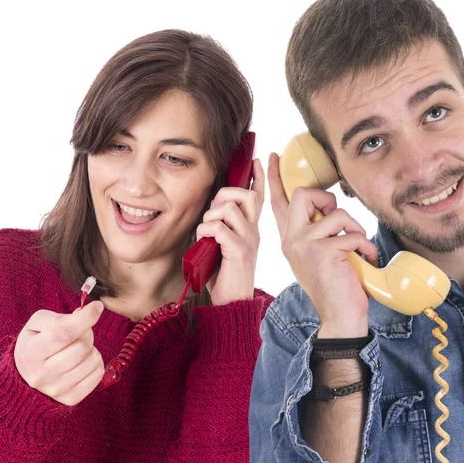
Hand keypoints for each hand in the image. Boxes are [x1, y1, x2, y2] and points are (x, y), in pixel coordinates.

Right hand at [14, 301, 104, 405]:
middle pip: (81, 347)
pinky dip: (96, 363)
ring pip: (92, 360)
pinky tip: (83, 361)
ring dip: (91, 349)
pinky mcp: (71, 398)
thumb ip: (60, 317)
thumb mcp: (38, 324)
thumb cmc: (36, 343)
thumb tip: (88, 312)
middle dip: (87, 333)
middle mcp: (41, 375)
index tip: (97, 307)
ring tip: (78, 349)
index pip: (63, 334)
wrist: (26, 376)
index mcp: (30, 352)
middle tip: (80, 332)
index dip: (85, 318)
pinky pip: (98, 374)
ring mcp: (56, 389)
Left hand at [196, 158, 264, 304]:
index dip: (259, 177)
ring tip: (207, 232)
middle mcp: (253, 231)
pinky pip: (218, 228)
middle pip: (246, 195)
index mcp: (250, 228)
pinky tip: (205, 244)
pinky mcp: (239, 250)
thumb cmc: (224, 275)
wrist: (231, 302)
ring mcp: (249, 240)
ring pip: (229, 208)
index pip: (259, 197)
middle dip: (225, 195)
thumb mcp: (222, 246)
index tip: (256, 160)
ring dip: (210, 216)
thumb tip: (210, 211)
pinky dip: (205, 231)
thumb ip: (220, 227)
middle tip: (213, 212)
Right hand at [268, 153, 377, 337]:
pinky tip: (366, 259)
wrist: (340, 317)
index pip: (278, 203)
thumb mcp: (320, 256)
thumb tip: (330, 211)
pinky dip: (366, 246)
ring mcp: (304, 245)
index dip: (276, 178)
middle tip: (340, 222)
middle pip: (303, 194)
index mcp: (289, 239)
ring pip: (336, 213)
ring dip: (356, 229)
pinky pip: (351, 234)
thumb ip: (318, 233)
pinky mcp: (322, 252)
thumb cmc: (335, 286)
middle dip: (328, 200)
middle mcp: (291, 240)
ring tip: (359, 248)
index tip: (273, 157)